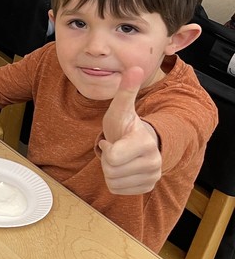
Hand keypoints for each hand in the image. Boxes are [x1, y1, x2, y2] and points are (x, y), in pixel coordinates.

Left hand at [98, 67, 160, 194]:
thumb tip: (134, 68)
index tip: (112, 140)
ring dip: (110, 170)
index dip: (106, 148)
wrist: (139, 141)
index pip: (111, 157)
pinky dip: (115, 181)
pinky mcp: (147, 187)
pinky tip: (122, 168)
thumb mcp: (121, 108)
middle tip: (115, 148)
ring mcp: (152, 176)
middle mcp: (153, 162)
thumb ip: (126, 90)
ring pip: (113, 181)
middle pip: (110, 170)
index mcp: (144, 143)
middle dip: (106, 159)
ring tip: (119, 157)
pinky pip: (117, 190)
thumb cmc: (126, 125)